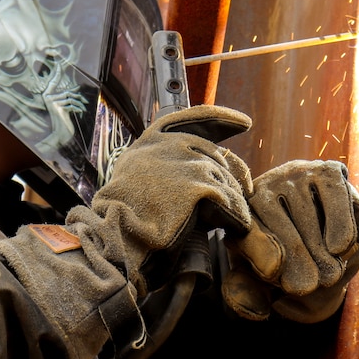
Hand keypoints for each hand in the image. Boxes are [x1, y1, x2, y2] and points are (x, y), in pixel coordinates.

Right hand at [0, 105, 254, 358]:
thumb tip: (195, 168)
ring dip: (233, 202)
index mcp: (151, 142)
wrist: (115, 240)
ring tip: (232, 220)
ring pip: (226, 182)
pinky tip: (234, 229)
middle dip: (234, 172)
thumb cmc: (120, 222)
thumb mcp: (134, 179)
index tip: (242, 122)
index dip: (221, 118)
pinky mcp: (199, 189)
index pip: (192, 118)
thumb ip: (161, 167)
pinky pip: (231, 204)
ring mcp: (186, 166)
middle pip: (216, 155)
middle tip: (243, 190)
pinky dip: (236, 218)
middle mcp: (170, 147)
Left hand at [221, 160, 358, 322]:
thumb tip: (255, 311)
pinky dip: (343, 224)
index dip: (259, 251)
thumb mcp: (257, 281)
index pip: (246, 228)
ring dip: (321, 246)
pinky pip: (337, 196)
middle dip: (297, 256)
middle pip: (278, 219)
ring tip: (329, 276)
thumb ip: (249, 296)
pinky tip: (341, 249)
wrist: (316, 239)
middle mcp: (264, 185)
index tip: (274, 273)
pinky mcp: (328, 171)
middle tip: (311, 285)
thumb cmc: (280, 263)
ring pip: (308, 209)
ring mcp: (296, 174)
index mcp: (239, 212)